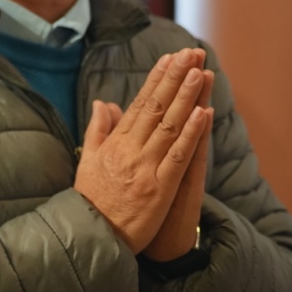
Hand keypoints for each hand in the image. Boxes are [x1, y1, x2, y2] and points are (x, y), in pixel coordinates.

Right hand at [73, 49, 211, 253]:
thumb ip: (98, 131)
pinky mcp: (159, 188)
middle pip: (156, 108)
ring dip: (186, 97)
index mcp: (114, 144)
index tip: (169, 58)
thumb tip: (104, 103)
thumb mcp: (88, 161)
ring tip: (200, 72)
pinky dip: (191, 134)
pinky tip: (202, 113)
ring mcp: (145, 169)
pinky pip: (178, 157)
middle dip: (174, 78)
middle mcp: (130, 151)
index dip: (156, 80)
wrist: (91, 237)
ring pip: (169, 126)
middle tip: (190, 53)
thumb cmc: (90, 201)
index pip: (139, 105)